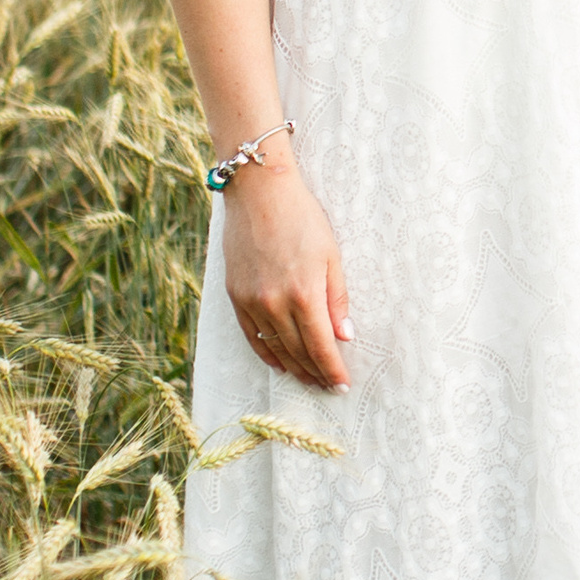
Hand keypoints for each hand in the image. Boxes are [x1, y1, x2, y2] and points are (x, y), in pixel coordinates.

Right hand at [220, 159, 353, 390]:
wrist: (259, 193)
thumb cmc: (302, 218)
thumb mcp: (331, 255)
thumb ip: (336, 298)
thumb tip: (345, 336)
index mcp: (303, 294)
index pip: (321, 346)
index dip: (332, 369)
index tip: (342, 384)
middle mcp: (274, 303)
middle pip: (298, 352)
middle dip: (316, 373)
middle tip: (328, 387)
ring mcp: (251, 301)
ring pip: (274, 347)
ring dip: (293, 369)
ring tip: (308, 381)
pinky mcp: (235, 295)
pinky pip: (251, 335)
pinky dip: (266, 353)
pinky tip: (279, 364)